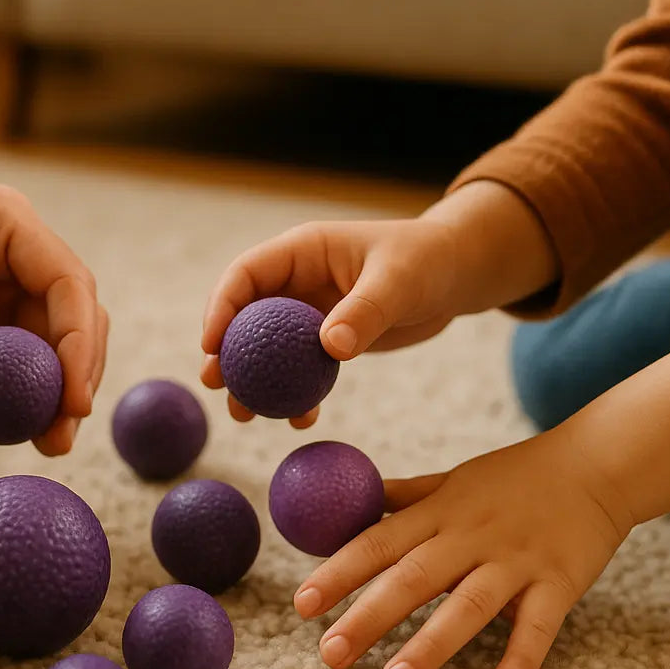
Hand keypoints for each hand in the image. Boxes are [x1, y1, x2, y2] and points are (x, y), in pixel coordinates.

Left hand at [0, 160, 107, 455]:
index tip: (72, 396)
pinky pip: (8, 367)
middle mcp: (15, 258)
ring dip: (53, 394)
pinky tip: (14, 434)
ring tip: (49, 445)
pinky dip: (16, 399)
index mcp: (6, 223)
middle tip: (61, 434)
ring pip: (49, 348)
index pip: (67, 282)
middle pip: (72, 319)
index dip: (79, 340)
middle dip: (75, 376)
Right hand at [200, 218, 467, 425]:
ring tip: (243, 415)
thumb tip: (329, 347)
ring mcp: (309, 311)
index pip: (245, 274)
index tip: (212, 345)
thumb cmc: (428, 261)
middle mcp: (297, 280)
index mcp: (302, 250)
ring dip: (253, 381)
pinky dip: (295, 393)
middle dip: (225, 351)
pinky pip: (300, 368)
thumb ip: (364, 311)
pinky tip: (300, 418)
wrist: (457, 275)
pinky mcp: (327, 339)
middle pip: (245, 315)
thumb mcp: (399, 281)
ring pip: (267, 348)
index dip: (222, 307)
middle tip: (214, 384)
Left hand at [293, 429, 633, 668]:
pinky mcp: (559, 583)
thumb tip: (351, 497)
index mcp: (440, 511)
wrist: (598, 464)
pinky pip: (538, 627)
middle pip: (412, 579)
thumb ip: (405, 496)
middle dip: (368, 617)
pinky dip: (520, 660)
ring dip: (430, 646)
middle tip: (330, 655)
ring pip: (467, 606)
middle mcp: (472, 536)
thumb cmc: (517, 477)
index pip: (378, 542)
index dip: (338, 572)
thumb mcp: (454, 479)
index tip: (302, 604)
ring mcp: (516, 561)